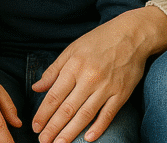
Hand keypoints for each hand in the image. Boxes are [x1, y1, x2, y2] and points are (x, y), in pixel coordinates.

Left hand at [31, 6, 166, 142]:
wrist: (131, 35)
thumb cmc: (98, 40)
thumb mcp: (72, 50)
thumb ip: (54, 70)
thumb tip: (37, 88)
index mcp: (74, 66)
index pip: (54, 95)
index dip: (43, 113)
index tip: (35, 126)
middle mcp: (89, 78)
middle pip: (67, 108)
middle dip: (53, 127)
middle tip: (43, 141)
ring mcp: (106, 87)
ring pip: (85, 115)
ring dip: (71, 132)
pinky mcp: (121, 94)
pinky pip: (108, 115)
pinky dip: (98, 128)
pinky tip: (87, 139)